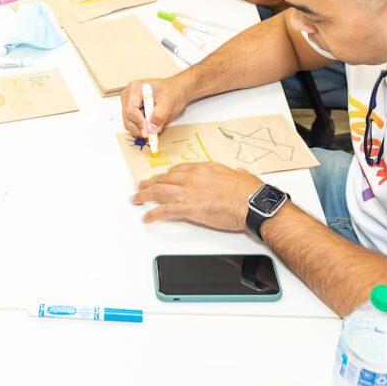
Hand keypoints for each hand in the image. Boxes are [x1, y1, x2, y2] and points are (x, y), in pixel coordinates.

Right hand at [120, 77, 188, 137]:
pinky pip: (133, 125)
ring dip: (142, 129)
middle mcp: (129, 96)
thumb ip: (159, 115)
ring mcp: (129, 104)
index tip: (149, 130)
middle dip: (140, 128)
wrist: (176, 91)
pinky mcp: (132, 111)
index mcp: (135, 88)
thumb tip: (151, 129)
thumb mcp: (169, 102)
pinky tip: (152, 124)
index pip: (130, 110)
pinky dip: (142, 129)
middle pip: (127, 118)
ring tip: (155, 125)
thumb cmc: (172, 91)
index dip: (139, 122)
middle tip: (152, 133)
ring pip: (129, 124)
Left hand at [131, 162, 263, 229]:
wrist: (251, 203)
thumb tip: (238, 172)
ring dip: (143, 195)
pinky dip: (152, 214)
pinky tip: (146, 217)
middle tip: (139, 185)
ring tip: (135, 199)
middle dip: (149, 182)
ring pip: (158, 190)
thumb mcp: (242, 174)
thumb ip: (236, 173)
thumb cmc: (249, 192)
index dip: (167, 174)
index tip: (161, 177)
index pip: (179, 169)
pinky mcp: (188, 208)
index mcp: (204, 168)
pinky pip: (164, 210)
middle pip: (164, 178)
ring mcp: (189, 192)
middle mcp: (193, 177)